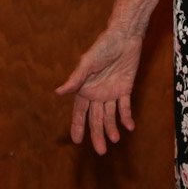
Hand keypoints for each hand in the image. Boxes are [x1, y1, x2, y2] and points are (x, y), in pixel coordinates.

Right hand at [55, 26, 144, 154]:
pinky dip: (127, 117)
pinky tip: (129, 127)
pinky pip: (125, 106)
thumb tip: (58, 92)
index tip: (76, 141)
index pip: (80, 112)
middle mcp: (97, 94)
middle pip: (96, 119)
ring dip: (112, 128)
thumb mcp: (87, 63)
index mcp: (85, 89)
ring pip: (110, 116)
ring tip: (114, 140)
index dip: (78, 126)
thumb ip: (75, 79)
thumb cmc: (103, 46)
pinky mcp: (125, 88)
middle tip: (100, 151)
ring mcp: (111, 92)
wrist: (124, 36)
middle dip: (97, 135)